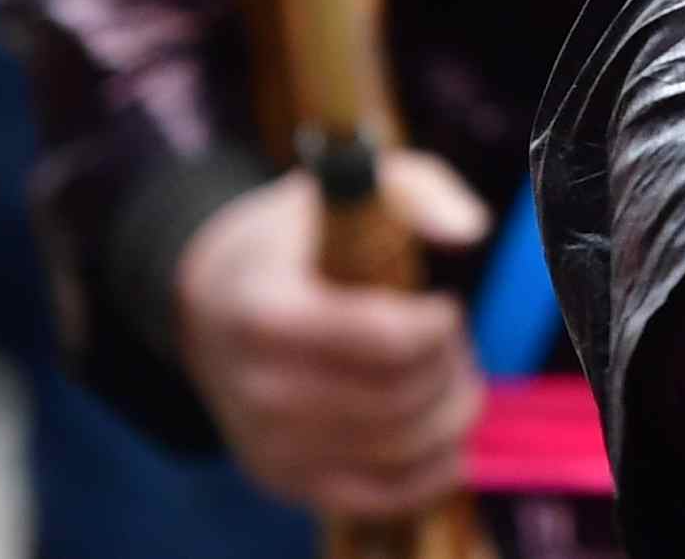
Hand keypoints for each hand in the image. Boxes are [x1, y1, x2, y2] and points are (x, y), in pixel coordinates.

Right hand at [173, 152, 488, 517]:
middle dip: (449, 366)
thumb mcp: (351, 187)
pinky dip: (431, 473)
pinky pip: (376, 496)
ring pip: (397, 448)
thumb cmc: (300, 236)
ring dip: (450, 411)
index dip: (437, 326)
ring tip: (450, 374)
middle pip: (396, 400)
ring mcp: (267, 444)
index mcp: (267, 312)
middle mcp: (257, 389)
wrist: (215, 299)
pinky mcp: (284, 480)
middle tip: (452, 339)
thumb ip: (418, 194)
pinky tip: (451, 441)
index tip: (445, 306)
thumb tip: (469, 231)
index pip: (381, 341)